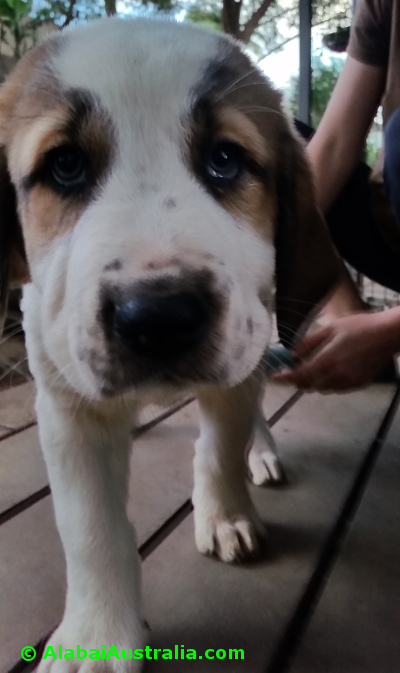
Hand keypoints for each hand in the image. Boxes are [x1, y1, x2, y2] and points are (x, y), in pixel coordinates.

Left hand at [272, 311, 399, 392]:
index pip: (299, 375)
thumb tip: (292, 354)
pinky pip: (336, 389)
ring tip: (312, 367)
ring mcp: (348, 382)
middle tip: (292, 369)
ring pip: (322, 389)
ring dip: (313, 381)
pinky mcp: (358, 384)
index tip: (274, 376)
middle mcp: (336, 375)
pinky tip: (329, 370)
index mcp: (327, 360)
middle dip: (298, 379)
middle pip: (309, 386)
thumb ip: (309, 343)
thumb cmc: (359, 326)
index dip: (284, 377)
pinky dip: (327, 383)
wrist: (388, 334)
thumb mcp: (330, 328)